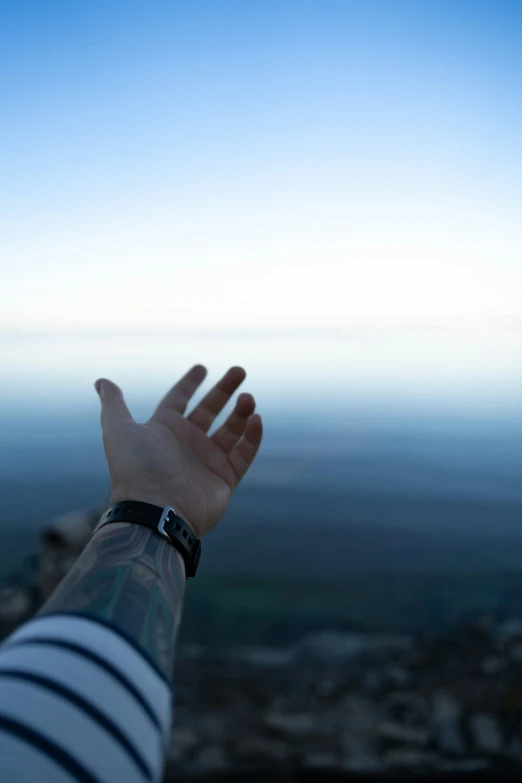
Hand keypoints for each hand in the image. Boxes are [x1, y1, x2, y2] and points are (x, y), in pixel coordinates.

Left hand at [94, 365, 262, 537]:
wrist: (156, 509)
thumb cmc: (136, 468)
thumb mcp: (119, 430)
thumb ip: (114, 404)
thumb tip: (102, 381)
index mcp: (164, 429)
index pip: (179, 399)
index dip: (190, 383)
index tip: (202, 368)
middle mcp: (187, 443)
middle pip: (210, 409)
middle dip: (225, 389)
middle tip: (239, 370)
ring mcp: (207, 460)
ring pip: (231, 429)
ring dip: (241, 411)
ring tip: (248, 398)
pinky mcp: (225, 478)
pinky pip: (244, 453)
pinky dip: (252, 436)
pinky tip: (255, 419)